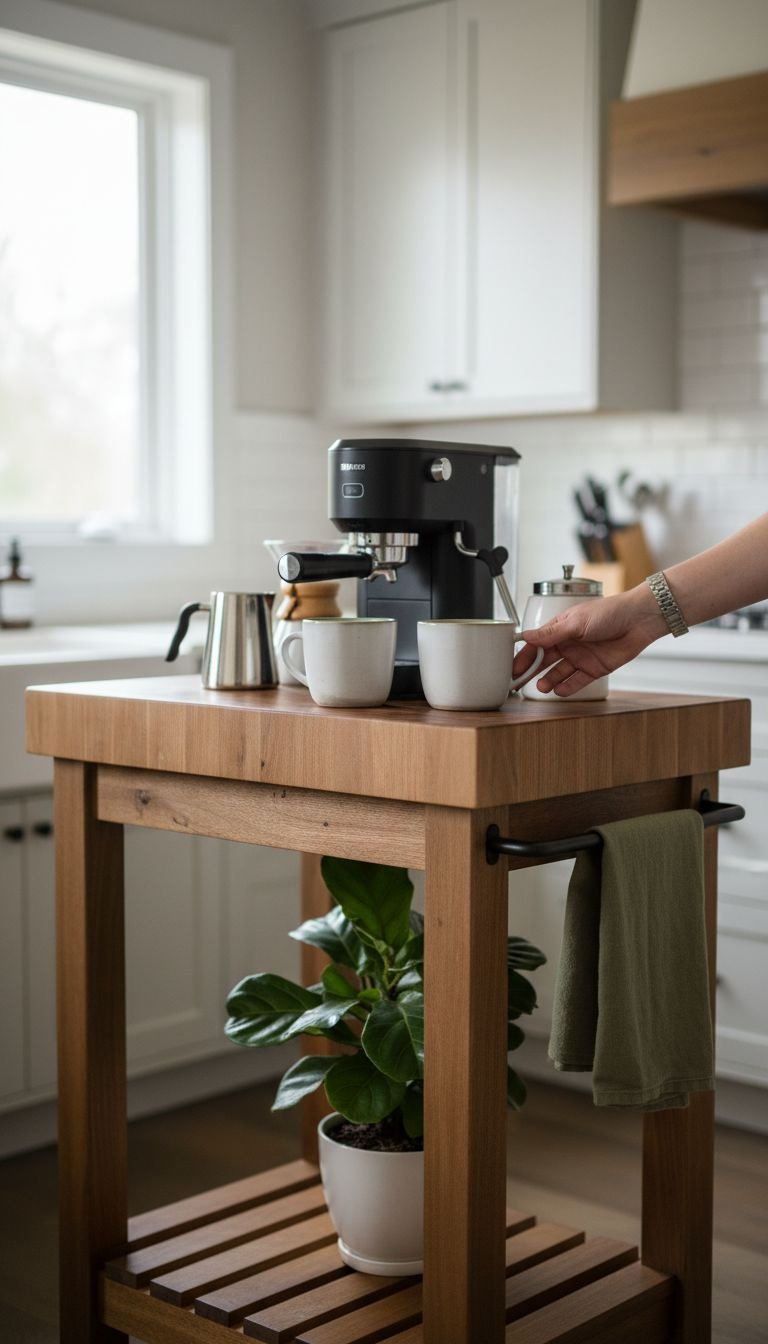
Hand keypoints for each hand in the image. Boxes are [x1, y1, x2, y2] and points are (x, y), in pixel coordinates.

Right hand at [512, 585, 667, 696]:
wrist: (639, 620)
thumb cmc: (609, 612)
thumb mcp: (575, 622)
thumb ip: (551, 633)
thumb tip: (526, 636)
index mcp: (560, 628)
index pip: (536, 643)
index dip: (523, 655)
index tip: (512, 667)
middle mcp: (568, 643)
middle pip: (544, 660)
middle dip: (531, 671)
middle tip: (518, 683)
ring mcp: (581, 657)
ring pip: (559, 672)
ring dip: (548, 680)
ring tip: (541, 687)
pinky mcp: (594, 669)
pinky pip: (577, 681)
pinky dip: (568, 687)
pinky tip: (559, 690)